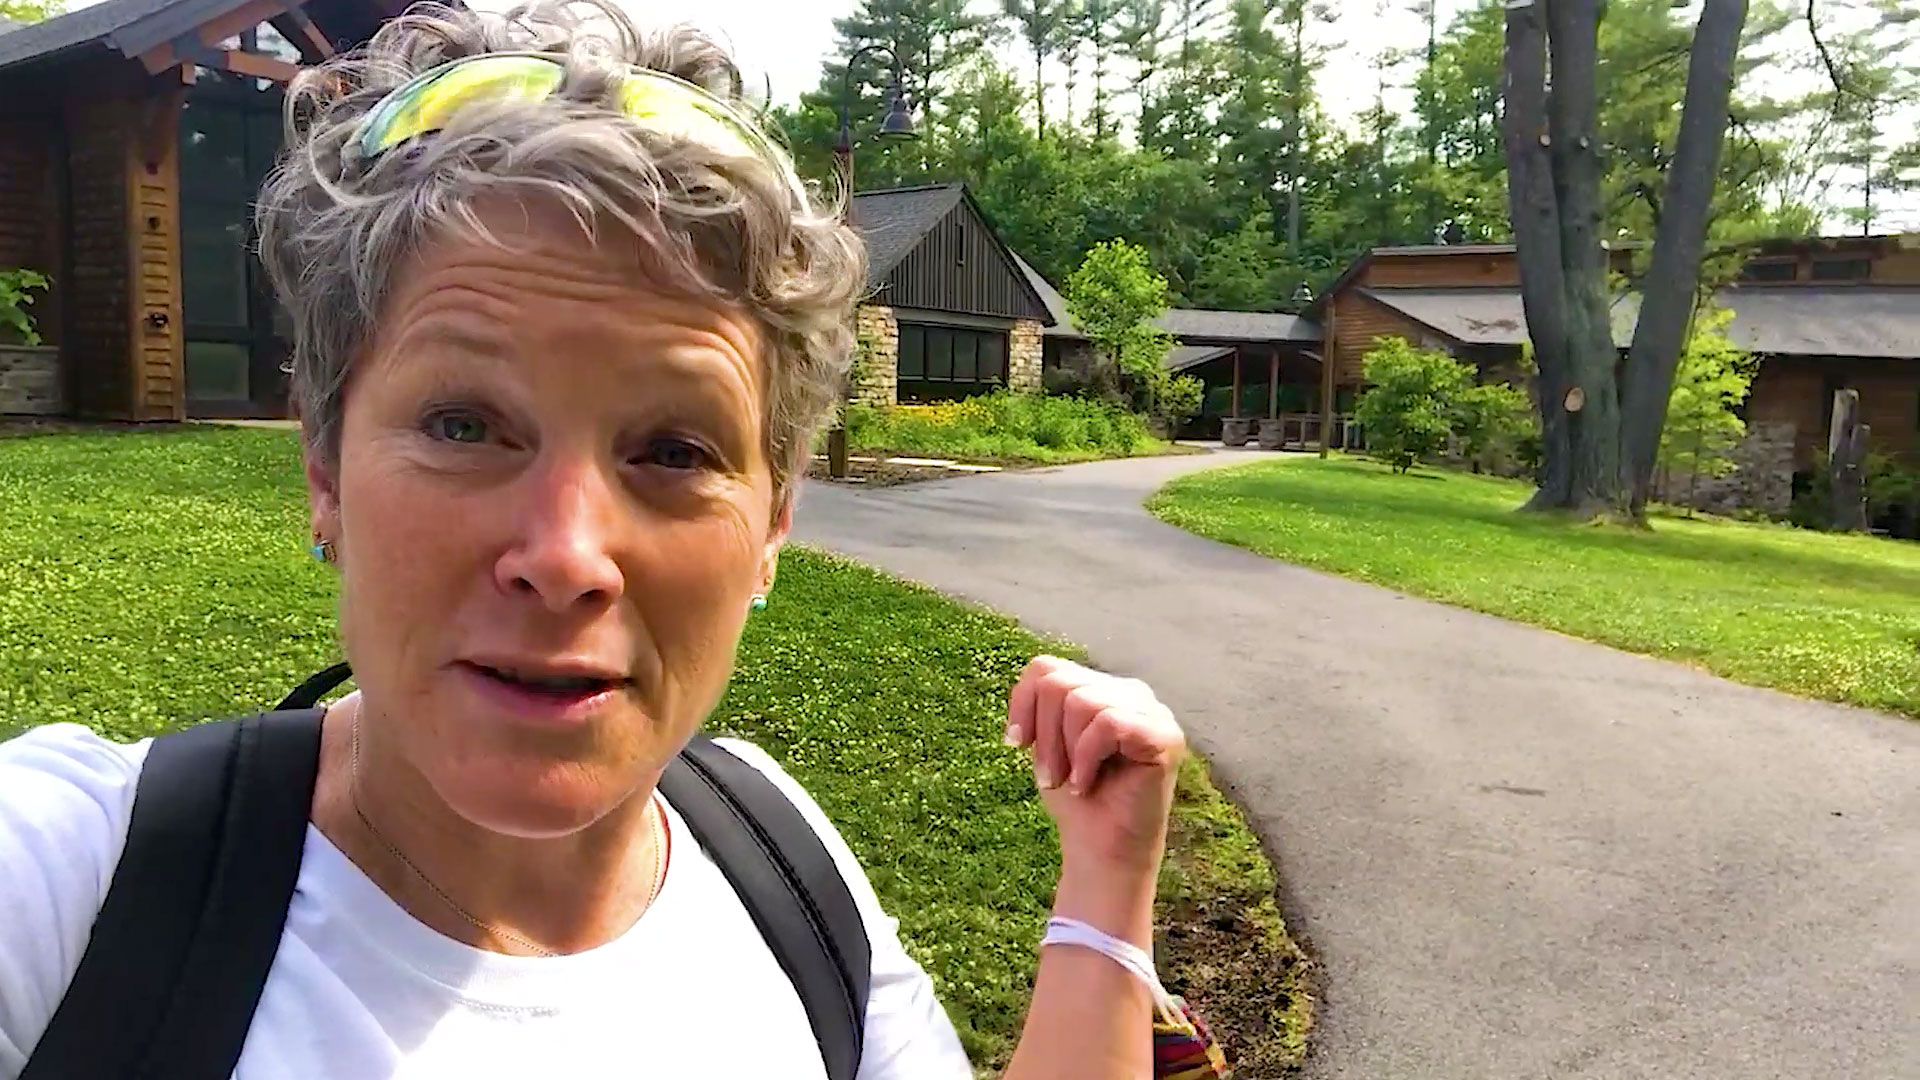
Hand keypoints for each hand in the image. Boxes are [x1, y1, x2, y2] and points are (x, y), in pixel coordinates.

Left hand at [1004, 656, 1186, 883]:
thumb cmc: (1076, 799)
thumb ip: (1046, 699)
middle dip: (1044, 735)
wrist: (1100, 852)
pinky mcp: (1166, 736)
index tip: (1016, 744)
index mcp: (1104, 688)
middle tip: (1052, 777)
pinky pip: (1108, 724)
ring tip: (1074, 781)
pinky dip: (1087, 758)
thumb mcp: (1048, 740)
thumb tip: (1034, 671)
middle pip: (1060, 682)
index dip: (1022, 704)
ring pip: (1082, 701)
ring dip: (1065, 751)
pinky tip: (1089, 784)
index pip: (1047, 667)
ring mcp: (1153, 712)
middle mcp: (1132, 692)